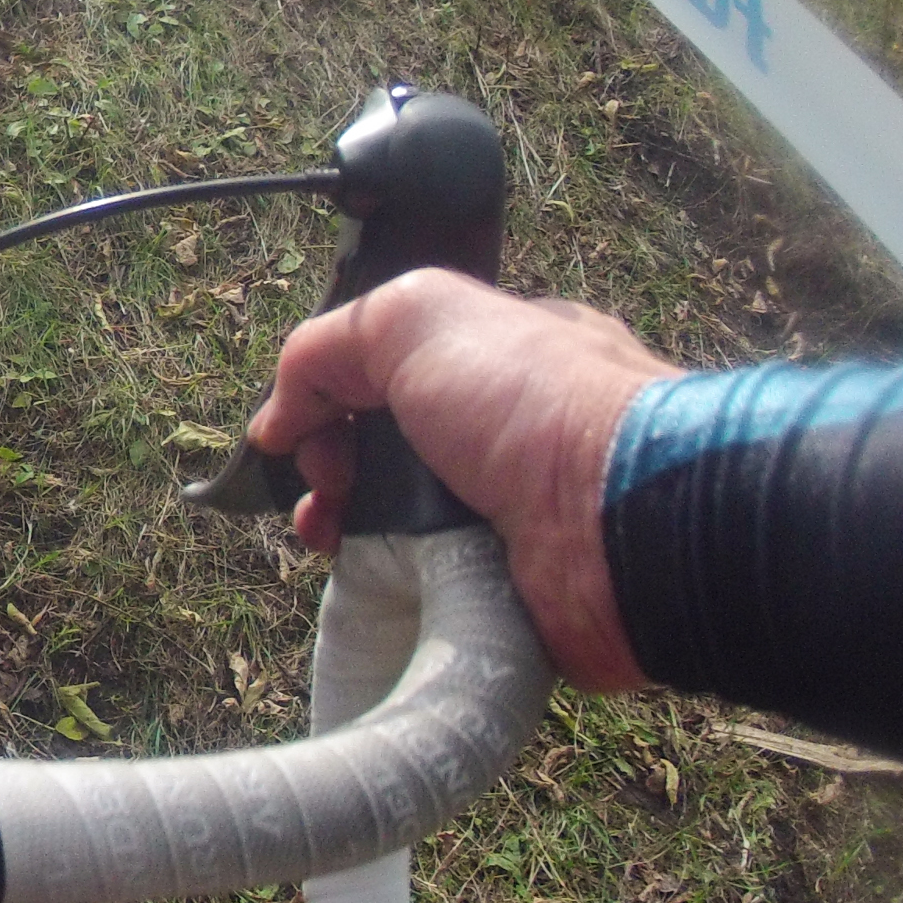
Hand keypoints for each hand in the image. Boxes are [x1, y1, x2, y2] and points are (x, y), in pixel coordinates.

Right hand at [245, 269, 671, 691]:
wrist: (622, 521)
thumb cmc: (536, 401)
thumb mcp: (414, 317)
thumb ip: (327, 345)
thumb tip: (279, 421)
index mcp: (502, 355)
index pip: (392, 370)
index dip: (334, 393)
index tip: (300, 424)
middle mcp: (508, 432)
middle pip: (383, 449)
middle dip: (329, 466)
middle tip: (320, 484)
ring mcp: (508, 512)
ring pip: (393, 522)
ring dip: (345, 527)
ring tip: (328, 534)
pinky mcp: (506, 585)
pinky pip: (423, 585)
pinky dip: (386, 582)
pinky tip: (365, 573)